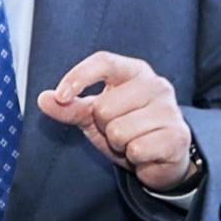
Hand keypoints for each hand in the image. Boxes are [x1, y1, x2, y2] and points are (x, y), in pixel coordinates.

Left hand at [40, 51, 200, 190]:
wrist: (162, 158)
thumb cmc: (128, 129)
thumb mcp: (94, 117)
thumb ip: (69, 107)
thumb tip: (43, 98)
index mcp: (135, 72)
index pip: (104, 62)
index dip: (79, 76)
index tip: (60, 96)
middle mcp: (156, 85)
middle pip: (104, 106)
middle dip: (104, 127)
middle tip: (118, 131)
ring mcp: (170, 109)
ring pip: (120, 131)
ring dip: (120, 145)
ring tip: (133, 143)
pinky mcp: (177, 136)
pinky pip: (137, 149)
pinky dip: (135, 158)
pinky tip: (146, 154)